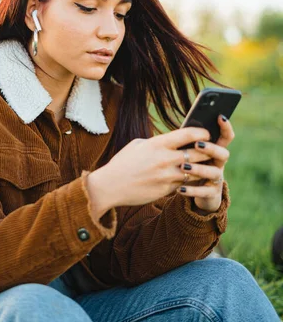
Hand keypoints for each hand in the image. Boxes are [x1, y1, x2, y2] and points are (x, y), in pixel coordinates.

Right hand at [89, 126, 213, 209]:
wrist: (110, 186)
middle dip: (207, 150)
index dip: (202, 132)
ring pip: (196, 170)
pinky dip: (190, 180)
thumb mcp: (138, 145)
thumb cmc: (123, 163)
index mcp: (158, 143)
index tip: (206, 133)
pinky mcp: (167, 190)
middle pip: (199, 152)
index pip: (189, 134)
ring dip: (202, 167)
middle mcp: (166, 159)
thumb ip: (157, 143)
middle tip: (210, 149)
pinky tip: (192, 178)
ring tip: (205, 164)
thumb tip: (170, 142)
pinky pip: (185, 184)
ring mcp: (168, 176)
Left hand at [177, 115, 234, 211]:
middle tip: (198, 145)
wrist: (195, 191)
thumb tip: (181, 127)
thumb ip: (189, 141)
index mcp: (215, 150)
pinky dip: (192, 190)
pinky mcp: (211, 193)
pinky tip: (180, 189)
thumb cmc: (191, 164)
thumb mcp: (189, 151)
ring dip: (199, 169)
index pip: (225, 136)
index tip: (220, 116)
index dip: (226, 127)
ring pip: (214, 173)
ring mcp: (216, 178)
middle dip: (212, 148)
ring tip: (184, 166)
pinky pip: (204, 192)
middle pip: (223, 154)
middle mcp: (219, 163)